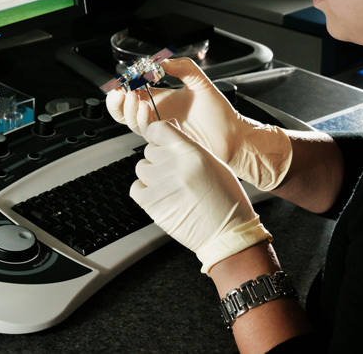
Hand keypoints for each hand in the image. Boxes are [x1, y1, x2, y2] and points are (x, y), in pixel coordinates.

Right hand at [106, 58, 291, 190]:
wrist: (233, 137)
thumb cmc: (219, 114)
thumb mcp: (201, 82)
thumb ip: (183, 67)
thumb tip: (162, 61)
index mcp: (161, 99)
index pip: (132, 92)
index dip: (123, 86)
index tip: (124, 78)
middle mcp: (156, 115)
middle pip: (123, 110)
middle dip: (117, 101)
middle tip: (122, 90)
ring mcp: (160, 129)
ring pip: (130, 121)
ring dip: (128, 109)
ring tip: (135, 97)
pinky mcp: (165, 141)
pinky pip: (144, 132)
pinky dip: (141, 120)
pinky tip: (147, 109)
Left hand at [125, 92, 270, 273]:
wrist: (227, 234)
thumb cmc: (226, 199)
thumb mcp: (214, 163)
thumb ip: (188, 146)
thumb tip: (169, 128)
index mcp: (192, 153)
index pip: (159, 129)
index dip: (157, 135)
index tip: (159, 141)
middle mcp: (176, 167)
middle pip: (149, 150)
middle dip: (159, 159)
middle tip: (174, 173)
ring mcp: (162, 186)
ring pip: (142, 168)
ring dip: (152, 176)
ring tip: (169, 186)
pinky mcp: (153, 205)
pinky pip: (136, 189)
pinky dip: (144, 192)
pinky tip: (160, 196)